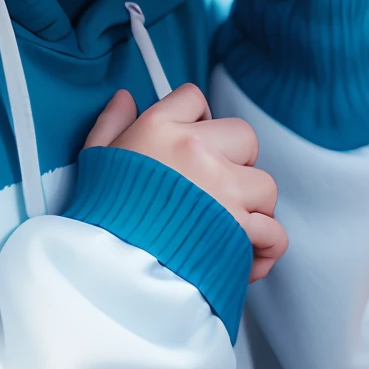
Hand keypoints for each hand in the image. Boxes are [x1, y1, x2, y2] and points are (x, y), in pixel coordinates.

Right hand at [85, 86, 286, 280]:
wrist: (108, 270)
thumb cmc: (100, 217)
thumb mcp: (95, 162)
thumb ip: (112, 124)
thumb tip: (126, 98)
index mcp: (158, 129)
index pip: (194, 99)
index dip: (198, 121)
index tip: (192, 146)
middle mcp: (194, 151)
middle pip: (244, 137)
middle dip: (236, 163)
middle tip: (213, 191)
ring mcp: (221, 188)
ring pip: (265, 185)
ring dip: (252, 207)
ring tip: (227, 227)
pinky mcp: (238, 228)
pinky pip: (273, 231)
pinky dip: (265, 247)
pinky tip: (246, 255)